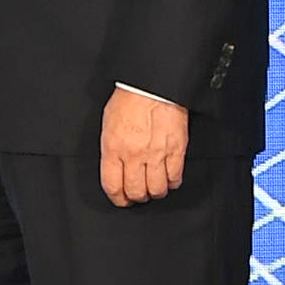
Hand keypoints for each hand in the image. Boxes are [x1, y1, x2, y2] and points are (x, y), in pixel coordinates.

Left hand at [101, 87, 190, 205]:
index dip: (117, 198)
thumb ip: (111, 149)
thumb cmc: (130, 99)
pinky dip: (172, 182)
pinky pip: (175, 177)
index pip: (112, 186)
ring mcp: (157, 154)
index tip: (120, 200)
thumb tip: (114, 167)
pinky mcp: (176, 150)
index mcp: (114, 148)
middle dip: (136, 197)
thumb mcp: (108, 124)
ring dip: (155, 192)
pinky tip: (169, 178)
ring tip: (153, 187)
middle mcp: (135, 154)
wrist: (153, 84)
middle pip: (136, 192)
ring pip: (157, 189)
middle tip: (138, 194)